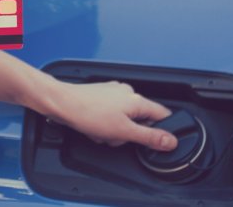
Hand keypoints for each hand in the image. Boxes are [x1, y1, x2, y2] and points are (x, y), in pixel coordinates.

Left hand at [44, 79, 178, 151]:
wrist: (62, 103)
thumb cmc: (88, 113)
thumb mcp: (124, 132)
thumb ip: (149, 137)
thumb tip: (170, 141)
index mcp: (137, 100)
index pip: (162, 115)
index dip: (161, 130)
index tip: (155, 141)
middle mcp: (126, 92)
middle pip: (139, 120)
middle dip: (127, 134)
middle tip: (114, 137)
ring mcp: (112, 93)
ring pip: (122, 119)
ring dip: (113, 131)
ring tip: (100, 132)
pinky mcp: (100, 96)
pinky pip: (109, 115)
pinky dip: (103, 124)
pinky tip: (92, 127)